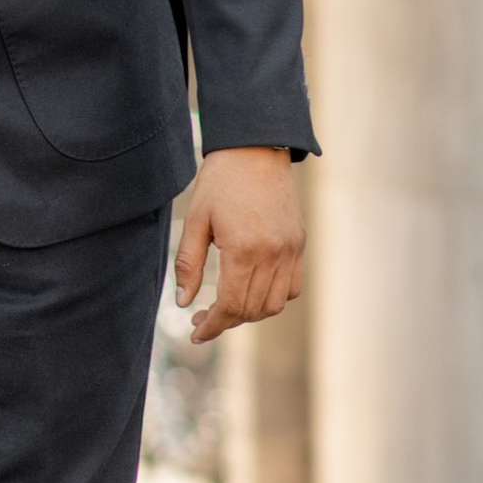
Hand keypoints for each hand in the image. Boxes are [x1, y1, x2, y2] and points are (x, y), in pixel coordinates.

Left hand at [173, 146, 304, 343]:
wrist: (256, 148)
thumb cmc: (220, 181)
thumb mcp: (196, 220)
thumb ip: (188, 264)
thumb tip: (184, 303)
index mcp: (243, 249)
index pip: (231, 306)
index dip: (213, 326)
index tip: (196, 333)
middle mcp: (272, 253)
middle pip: (252, 310)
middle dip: (226, 322)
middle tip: (202, 318)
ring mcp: (290, 250)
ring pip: (275, 304)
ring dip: (250, 314)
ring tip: (226, 308)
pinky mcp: (298, 244)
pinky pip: (292, 287)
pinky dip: (274, 298)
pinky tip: (252, 292)